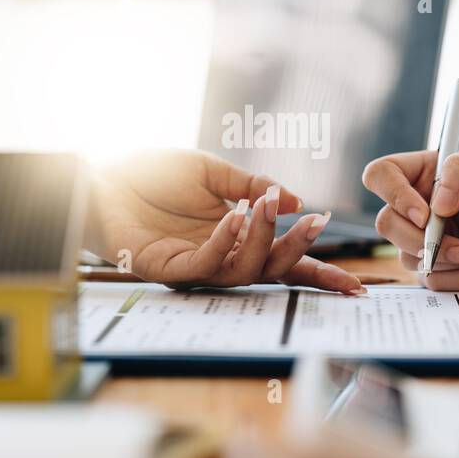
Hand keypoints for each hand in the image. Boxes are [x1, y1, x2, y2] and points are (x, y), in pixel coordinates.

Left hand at [85, 150, 362, 293]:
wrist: (103, 173)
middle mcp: (218, 260)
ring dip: (262, 238)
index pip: (282, 263)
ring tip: (266, 204)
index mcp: (234, 240)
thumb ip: (252, 185)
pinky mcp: (166, 269)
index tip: (355, 285)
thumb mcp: (213, 172)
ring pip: (243, 271)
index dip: (317, 273)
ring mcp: (193, 268)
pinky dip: (225, 240)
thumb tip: (292, 200)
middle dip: (296, 248)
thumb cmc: (152, 174)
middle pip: (270, 272)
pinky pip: (205, 265)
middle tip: (314, 220)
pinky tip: (233, 215)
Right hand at [362, 145, 458, 294]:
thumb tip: (434, 206)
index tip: (426, 214)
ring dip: (448, 260)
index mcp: (428, 173)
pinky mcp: (440, 269)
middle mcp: (420, 205)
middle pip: (385, 222)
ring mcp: (427, 240)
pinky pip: (430, 281)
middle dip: (421, 240)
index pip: (381, 175)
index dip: (393, 195)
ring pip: (406, 256)